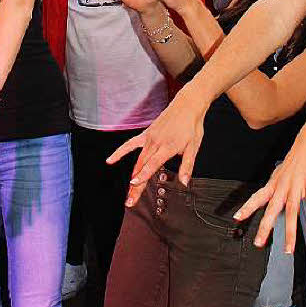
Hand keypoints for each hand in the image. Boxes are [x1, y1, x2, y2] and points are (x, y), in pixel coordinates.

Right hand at [107, 83, 206, 204]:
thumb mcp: (194, 146)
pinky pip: (130, 144)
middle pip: (142, 166)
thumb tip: (184, 182)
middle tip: (129, 202)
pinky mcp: (146, 134)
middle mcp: (156, 142)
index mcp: (168, 147)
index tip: (133, 185)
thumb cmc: (192, 126)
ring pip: (137, 160)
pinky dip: (120, 152)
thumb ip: (187, 165)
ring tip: (128, 192)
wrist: (187, 105)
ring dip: (132, 176)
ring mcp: (149, 138)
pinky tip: (110, 160)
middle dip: (135, 185)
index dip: (143, 175)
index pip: (152, 164)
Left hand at [233, 123, 305, 252]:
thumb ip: (277, 191)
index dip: (247, 208)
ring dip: (290, 231)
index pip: (258, 197)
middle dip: (265, 227)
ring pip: (292, 209)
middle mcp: (283, 185)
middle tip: (258, 243)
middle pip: (272, 208)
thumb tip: (272, 206)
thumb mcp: (282, 175)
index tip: (237, 218)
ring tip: (288, 248)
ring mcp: (297, 184)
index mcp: (275, 184)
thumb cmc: (296, 160)